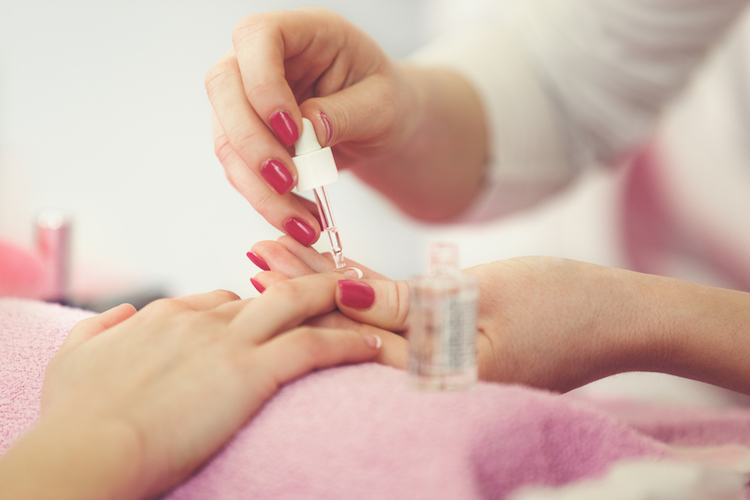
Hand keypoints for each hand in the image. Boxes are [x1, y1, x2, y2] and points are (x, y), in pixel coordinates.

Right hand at [0, 274, 380, 499]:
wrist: (86, 448)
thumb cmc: (75, 415)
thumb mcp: (74, 358)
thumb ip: (100, 329)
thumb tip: (120, 316)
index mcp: (167, 317)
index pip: (222, 298)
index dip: (252, 304)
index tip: (271, 314)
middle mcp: (203, 319)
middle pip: (268, 292)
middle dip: (303, 288)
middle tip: (336, 291)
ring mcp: (229, 341)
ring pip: (297, 304)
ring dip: (336, 300)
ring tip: (367, 300)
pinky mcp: (250, 372)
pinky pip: (313, 346)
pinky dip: (348, 342)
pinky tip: (372, 344)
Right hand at [206, 7, 487, 245]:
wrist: (382, 126)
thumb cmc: (387, 102)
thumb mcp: (383, 104)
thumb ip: (346, 113)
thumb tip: (307, 131)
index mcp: (303, 31)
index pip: (256, 37)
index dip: (262, 83)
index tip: (292, 130)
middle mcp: (264, 59)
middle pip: (223, 88)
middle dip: (252, 142)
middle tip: (288, 181)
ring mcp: (247, 98)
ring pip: (226, 140)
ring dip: (258, 187)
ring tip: (302, 222)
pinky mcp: (245, 137)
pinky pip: (240, 171)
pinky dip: (265, 200)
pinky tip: (299, 218)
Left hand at [249, 239, 749, 393]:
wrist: (619, 318)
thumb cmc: (565, 305)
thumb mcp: (484, 298)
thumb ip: (408, 303)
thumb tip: (340, 295)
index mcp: (437, 375)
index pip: (352, 335)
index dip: (303, 295)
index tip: (262, 262)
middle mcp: (431, 378)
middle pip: (349, 329)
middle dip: (300, 290)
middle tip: (252, 254)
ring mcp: (440, 363)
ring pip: (367, 322)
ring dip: (323, 289)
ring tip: (275, 258)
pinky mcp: (450, 345)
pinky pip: (397, 321)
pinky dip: (363, 296)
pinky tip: (333, 275)